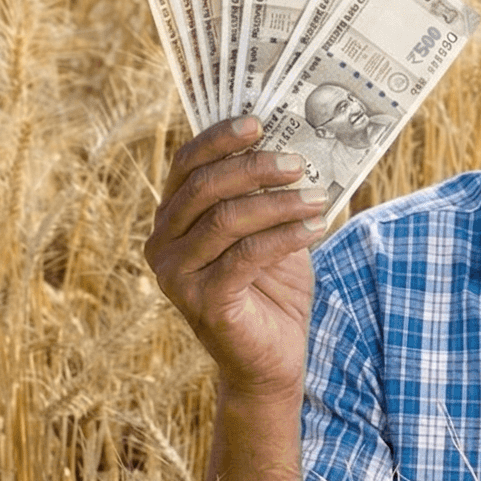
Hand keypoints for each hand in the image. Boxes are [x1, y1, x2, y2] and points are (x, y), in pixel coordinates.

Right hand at [147, 116, 329, 399]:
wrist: (269, 358)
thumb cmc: (270, 288)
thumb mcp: (268, 230)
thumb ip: (267, 194)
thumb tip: (300, 145)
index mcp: (172, 217)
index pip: (188, 165)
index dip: (220, 139)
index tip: (259, 122)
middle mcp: (163, 242)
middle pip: (205, 188)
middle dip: (254, 168)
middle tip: (297, 162)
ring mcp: (176, 274)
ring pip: (226, 219)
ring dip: (278, 203)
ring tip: (318, 198)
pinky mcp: (202, 300)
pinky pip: (245, 255)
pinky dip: (285, 237)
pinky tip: (316, 228)